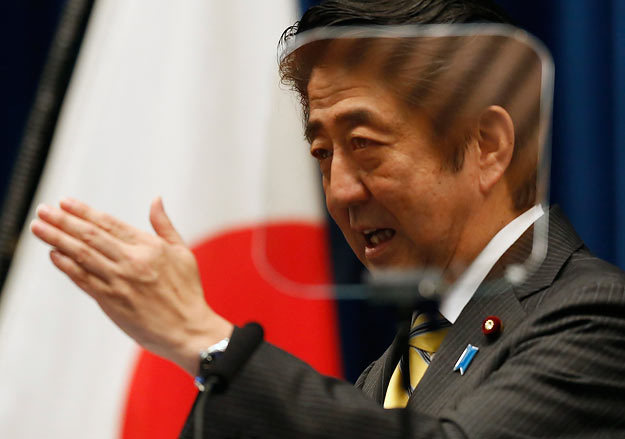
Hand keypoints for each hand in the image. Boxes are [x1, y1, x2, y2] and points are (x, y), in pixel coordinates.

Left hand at [30, 197, 232, 374]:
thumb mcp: (182, 252)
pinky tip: (54, 254)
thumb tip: (156, 199)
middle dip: (63, 221)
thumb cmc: (187, 291)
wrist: (187, 329)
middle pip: (90, 236)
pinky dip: (66, 266)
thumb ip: (164, 225)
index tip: (65, 202)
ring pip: (82, 255)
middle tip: (43, 210)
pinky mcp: (111, 301)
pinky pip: (83, 280)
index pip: (109, 224)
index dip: (84, 212)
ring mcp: (119, 282)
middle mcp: (132, 262)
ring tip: (38, 228)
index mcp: (150, 247)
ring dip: (57, 239)